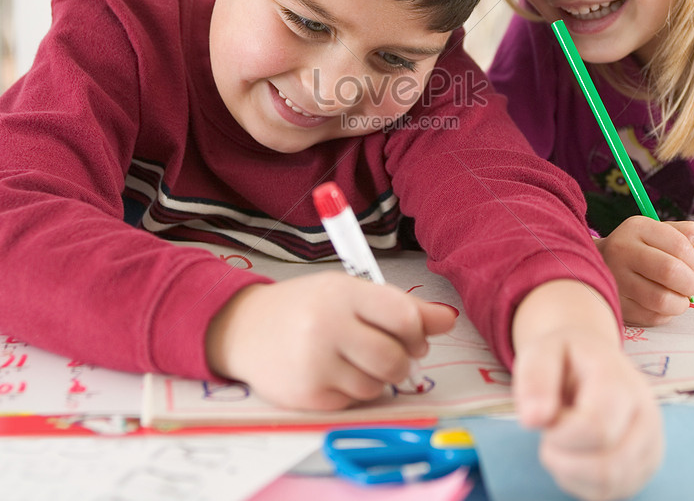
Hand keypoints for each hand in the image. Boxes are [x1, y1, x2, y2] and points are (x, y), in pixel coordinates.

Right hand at [205, 272, 456, 409]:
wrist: (245, 329)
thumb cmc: (307, 307)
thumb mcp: (351, 292)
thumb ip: (401, 307)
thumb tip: (448, 320)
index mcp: (343, 293)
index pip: (403, 317)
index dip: (419, 332)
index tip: (414, 336)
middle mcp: (327, 327)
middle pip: (394, 359)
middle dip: (402, 361)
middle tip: (388, 354)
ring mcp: (315, 364)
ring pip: (378, 385)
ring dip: (376, 377)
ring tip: (353, 359)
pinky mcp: (307, 396)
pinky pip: (355, 401)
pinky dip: (353, 390)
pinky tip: (333, 372)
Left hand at [512, 280, 662, 500]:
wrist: (592, 357)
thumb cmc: (564, 356)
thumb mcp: (541, 351)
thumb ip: (535, 379)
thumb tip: (533, 420)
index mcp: (622, 382)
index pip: (597, 429)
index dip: (560, 435)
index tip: (547, 418)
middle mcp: (647, 416)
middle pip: (607, 467)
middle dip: (562, 459)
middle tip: (550, 433)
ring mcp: (650, 445)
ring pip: (609, 485)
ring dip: (570, 472)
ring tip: (562, 441)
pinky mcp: (644, 467)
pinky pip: (610, 494)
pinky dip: (581, 482)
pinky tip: (574, 455)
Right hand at [597, 216, 693, 325]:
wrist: (600, 263)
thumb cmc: (640, 248)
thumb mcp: (660, 231)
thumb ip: (686, 234)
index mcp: (636, 228)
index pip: (680, 246)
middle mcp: (621, 250)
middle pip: (670, 271)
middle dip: (690, 283)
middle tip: (690, 285)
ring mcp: (615, 279)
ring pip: (661, 299)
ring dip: (680, 302)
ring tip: (679, 297)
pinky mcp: (616, 304)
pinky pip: (651, 317)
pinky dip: (665, 314)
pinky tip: (663, 305)